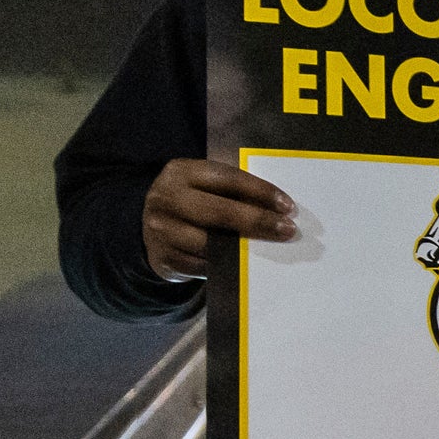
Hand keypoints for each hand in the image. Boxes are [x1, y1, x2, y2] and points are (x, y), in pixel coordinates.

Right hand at [141, 159, 294, 280]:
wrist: (150, 227)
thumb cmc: (191, 204)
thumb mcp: (203, 187)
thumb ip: (232, 192)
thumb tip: (277, 210)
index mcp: (182, 172)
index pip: (227, 178)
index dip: (259, 191)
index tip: (287, 206)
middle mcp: (166, 197)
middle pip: (218, 211)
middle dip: (257, 221)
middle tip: (288, 230)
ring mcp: (160, 229)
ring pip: (208, 242)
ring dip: (243, 248)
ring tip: (269, 249)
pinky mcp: (162, 257)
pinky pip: (200, 265)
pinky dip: (224, 266)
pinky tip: (242, 266)